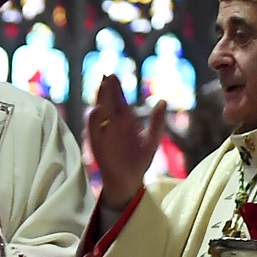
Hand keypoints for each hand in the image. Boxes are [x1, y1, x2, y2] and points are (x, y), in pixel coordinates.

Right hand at [85, 76, 162, 212]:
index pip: (119, 100)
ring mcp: (104, 133)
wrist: (130, 181)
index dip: (116, 88)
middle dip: (106, 90)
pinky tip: (98, 110)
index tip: (113, 75)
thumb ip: (157, 121)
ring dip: (100, 100)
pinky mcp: (98, 144)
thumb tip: (162, 101)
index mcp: (125, 121)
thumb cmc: (139, 159)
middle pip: (108, 102)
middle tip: (106, 76)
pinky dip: (94, 121)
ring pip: (100, 113)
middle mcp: (113, 124)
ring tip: (102, 87)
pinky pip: (94, 131)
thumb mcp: (152, 139)